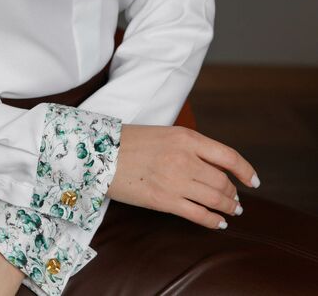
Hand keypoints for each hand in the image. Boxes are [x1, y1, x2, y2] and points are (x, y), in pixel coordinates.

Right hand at [107, 125, 258, 229]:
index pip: (229, 156)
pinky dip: (213, 221)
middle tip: (236, 199)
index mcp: (186, 137)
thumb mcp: (166, 133)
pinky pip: (198, 215)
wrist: (102, 153)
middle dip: (233, 193)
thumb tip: (214, 164)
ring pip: (214, 198)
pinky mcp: (164, 200)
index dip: (246, 171)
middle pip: (223, 181)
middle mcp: (185, 158)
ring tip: (231, 210)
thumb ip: (190, 145)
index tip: (253, 182)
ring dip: (227, 207)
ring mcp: (175, 180)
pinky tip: (218, 222)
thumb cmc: (131, 141)